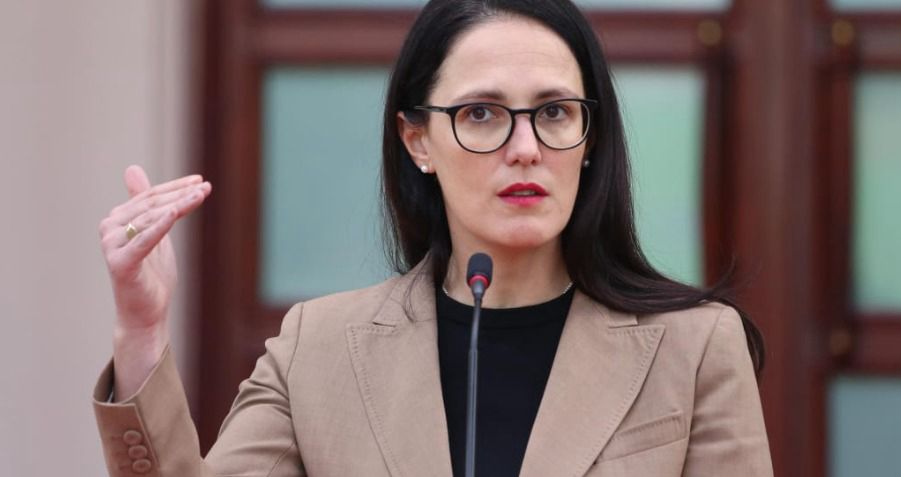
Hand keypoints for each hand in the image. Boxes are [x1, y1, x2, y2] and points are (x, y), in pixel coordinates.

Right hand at [98, 165, 210, 398]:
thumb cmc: (151, 274)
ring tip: (200, 195)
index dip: (175, 187)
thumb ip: (147, 204)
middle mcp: (110, 228)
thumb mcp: (154, 233)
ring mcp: (112, 246)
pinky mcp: (120, 263)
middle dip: (180, 194)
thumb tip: (131, 168)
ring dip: (178, 205)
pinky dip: (160, 226)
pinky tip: (175, 213)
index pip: (150, 197)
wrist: (145, 313)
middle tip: (205, 186)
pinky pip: (144, 241)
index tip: (200, 180)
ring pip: (152, 219)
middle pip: (152, 206)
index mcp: (116, 219)